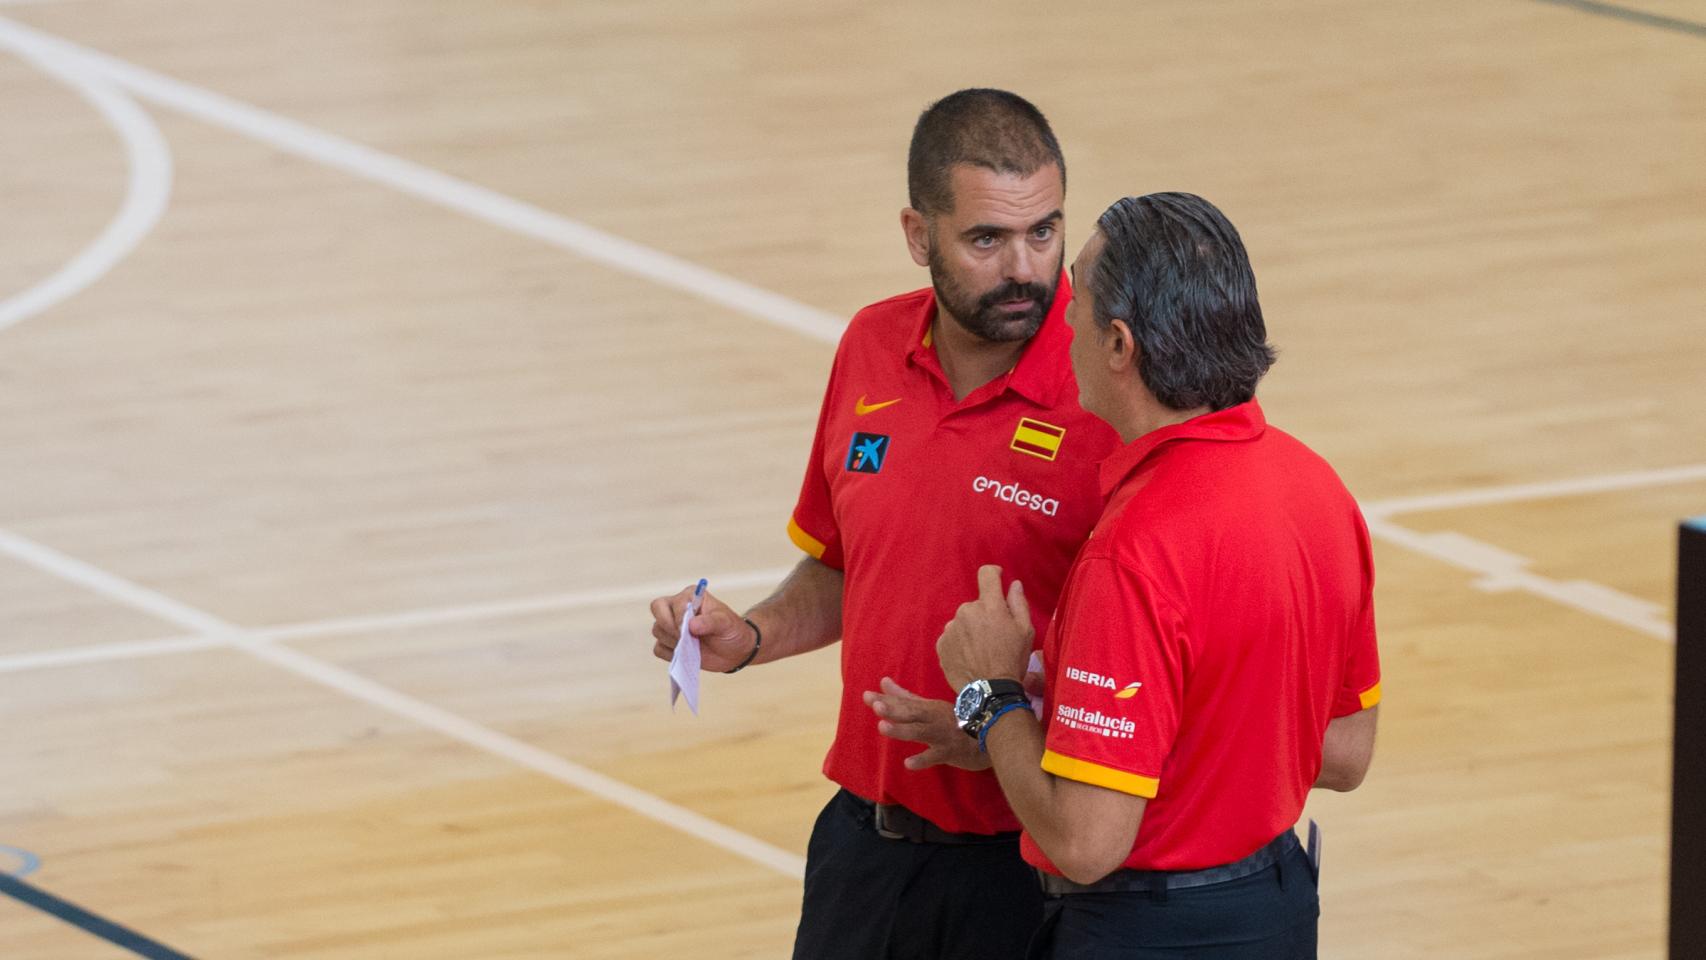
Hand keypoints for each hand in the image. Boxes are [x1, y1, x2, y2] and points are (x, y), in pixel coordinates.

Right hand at [649, 585, 759, 672]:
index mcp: (690, 596)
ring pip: (657, 631)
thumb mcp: (726, 623)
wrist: (735, 651)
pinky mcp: (669, 644)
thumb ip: (710, 622)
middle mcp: (677, 608)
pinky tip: (686, 655)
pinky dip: (670, 654)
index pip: (671, 602)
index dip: (677, 618)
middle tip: (685, 639)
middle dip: (669, 628)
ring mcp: (671, 627)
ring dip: (672, 642)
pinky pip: (658, 649)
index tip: (688, 630)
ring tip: (692, 646)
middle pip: (657, 611)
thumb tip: (691, 625)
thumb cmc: (731, 630)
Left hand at [864, 677, 990, 770]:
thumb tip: (883, 681)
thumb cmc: (957, 720)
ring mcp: (941, 735)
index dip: (885, 699)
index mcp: (928, 707)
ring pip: (920, 732)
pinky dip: (922, 759)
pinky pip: (935, 756)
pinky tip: (908, 763)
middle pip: (911, 713)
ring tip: (883, 727)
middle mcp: (933, 718)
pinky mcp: (950, 752)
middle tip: (875, 705)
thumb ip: (905, 696)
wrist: (990, 734)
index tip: (866, 696)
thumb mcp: (930, 706)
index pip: (903, 702)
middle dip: (893, 709)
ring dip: (902, 730)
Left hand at [937, 565, 1033, 691]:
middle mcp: (966, 611)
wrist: (989, 691)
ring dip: (970, 630)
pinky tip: (969, 658)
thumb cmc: (1012, 660)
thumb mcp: (1026, 631)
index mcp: (989, 605)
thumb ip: (1019, 603)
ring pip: (962, 621)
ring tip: (980, 651)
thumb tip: (1014, 584)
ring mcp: (951, 628)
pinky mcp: (941, 644)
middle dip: (984, 615)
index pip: (986, 574)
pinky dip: (959, 643)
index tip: (997, 579)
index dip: (993, 574)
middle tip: (994, 636)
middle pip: (976, 604)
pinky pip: (952, 636)